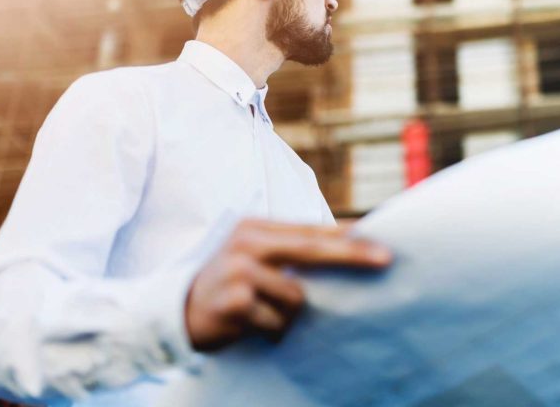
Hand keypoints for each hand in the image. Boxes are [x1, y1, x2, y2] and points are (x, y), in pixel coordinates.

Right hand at [184, 218, 391, 350]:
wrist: (174, 314)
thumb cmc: (229, 286)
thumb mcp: (256, 259)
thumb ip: (293, 253)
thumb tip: (350, 248)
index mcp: (256, 229)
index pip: (312, 230)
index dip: (349, 237)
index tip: (384, 243)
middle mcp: (247, 244)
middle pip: (312, 250)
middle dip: (352, 255)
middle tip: (386, 260)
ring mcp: (239, 271)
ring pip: (297, 297)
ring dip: (290, 316)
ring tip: (265, 316)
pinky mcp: (235, 302)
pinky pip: (277, 323)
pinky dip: (272, 331)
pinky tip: (252, 328)